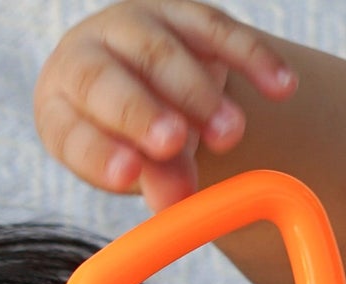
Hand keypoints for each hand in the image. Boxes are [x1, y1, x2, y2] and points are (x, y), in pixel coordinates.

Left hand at [34, 1, 296, 210]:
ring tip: (231, 134)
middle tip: (174, 141)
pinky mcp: (182, 13)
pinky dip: (252, 57)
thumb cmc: (140, 144)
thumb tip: (175, 203)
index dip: (99, 152)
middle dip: (141, 110)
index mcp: (62, 108)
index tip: (128, 175)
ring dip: (198, 91)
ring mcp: (135, 28)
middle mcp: (88, 57)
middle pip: (105, 79)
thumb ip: (158, 183)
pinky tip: (283, 87)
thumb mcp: (144, 170)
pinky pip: (217, 28)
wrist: (159, 90)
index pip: (72, 131)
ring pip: (160, 49)